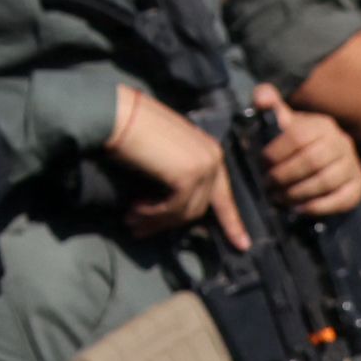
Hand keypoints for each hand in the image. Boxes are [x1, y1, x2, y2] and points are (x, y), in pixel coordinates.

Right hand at [99, 86, 227, 235]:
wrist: (118, 116)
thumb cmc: (134, 131)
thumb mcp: (166, 155)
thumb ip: (179, 174)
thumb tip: (176, 208)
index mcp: (211, 151)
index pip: (224, 195)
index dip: (232, 222)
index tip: (242, 245)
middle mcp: (212, 158)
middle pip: (199, 207)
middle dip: (168, 224)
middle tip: (140, 230)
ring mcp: (203, 166)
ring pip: (186, 211)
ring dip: (155, 221)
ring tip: (131, 223)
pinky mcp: (187, 175)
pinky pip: (172, 208)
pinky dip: (152, 214)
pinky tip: (134, 210)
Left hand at [255, 92, 360, 219]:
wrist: (328, 161)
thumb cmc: (298, 142)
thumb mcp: (284, 122)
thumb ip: (270, 107)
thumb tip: (261, 97)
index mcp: (322, 124)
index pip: (298, 136)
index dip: (276, 152)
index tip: (262, 164)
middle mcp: (342, 143)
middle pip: (312, 160)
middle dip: (284, 176)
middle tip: (268, 185)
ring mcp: (353, 166)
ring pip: (325, 181)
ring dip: (297, 193)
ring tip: (278, 198)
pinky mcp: (357, 188)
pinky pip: (339, 200)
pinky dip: (316, 207)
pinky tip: (297, 209)